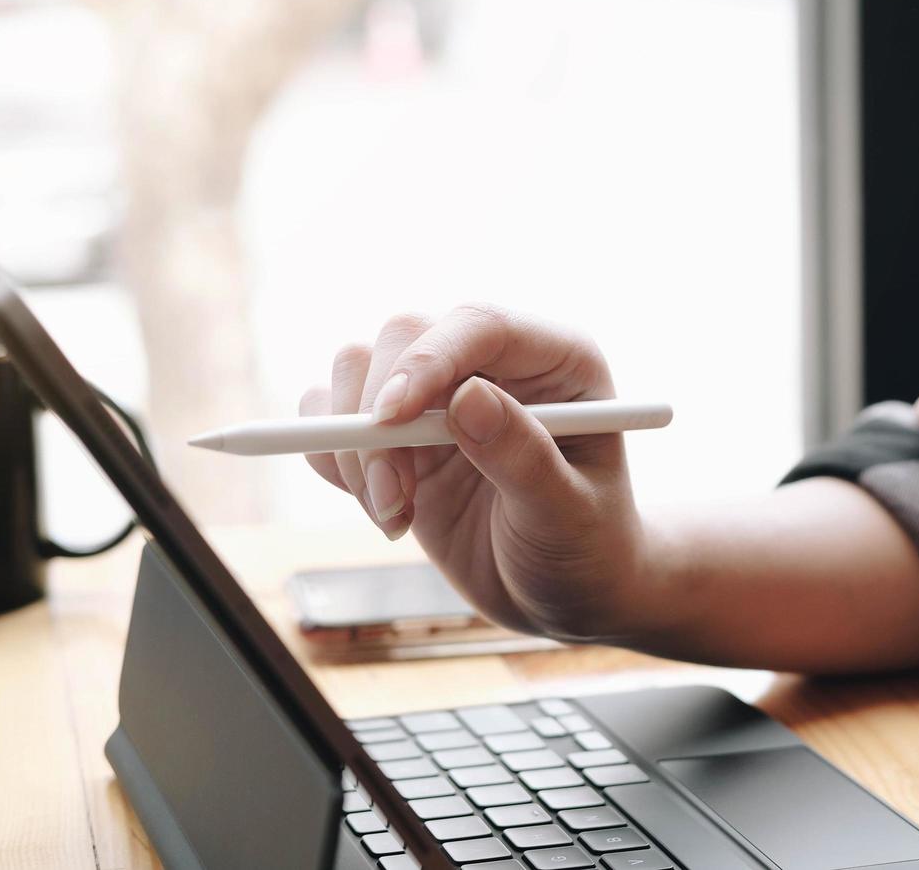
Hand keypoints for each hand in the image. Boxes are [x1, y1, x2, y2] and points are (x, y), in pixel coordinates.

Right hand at [300, 305, 651, 640]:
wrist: (565, 593)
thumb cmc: (586, 549)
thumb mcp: (568, 515)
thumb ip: (524, 458)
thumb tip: (469, 396)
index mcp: (558, 361)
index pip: (480, 325)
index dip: (427, 359)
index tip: (390, 420)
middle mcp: (495, 363)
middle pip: (405, 334)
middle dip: (379, 416)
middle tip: (393, 499)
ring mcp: (441, 394)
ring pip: (357, 369)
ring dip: (354, 446)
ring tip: (395, 515)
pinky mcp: (399, 432)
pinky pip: (332, 416)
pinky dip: (336, 462)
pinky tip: (387, 512)